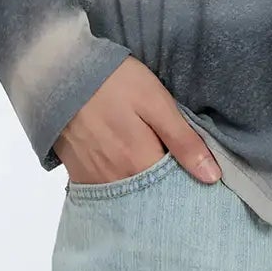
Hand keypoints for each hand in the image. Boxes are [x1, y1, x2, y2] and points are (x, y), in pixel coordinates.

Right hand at [51, 57, 222, 184]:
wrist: (59, 72)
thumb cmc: (113, 81)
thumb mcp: (155, 102)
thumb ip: (183, 141)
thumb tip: (212, 177)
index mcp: (140, 162)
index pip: (176, 190)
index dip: (191, 186)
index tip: (204, 181)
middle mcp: (117, 180)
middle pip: (152, 198)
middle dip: (169, 192)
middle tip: (183, 176)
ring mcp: (95, 180)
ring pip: (130, 198)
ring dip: (146, 191)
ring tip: (158, 174)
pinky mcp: (79, 175)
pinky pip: (106, 193)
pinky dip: (122, 189)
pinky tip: (131, 174)